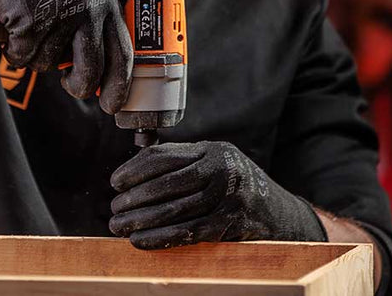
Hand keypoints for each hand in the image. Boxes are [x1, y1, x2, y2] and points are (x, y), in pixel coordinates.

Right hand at [0, 0, 132, 112]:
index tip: (113, 104)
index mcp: (106, 4)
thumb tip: (103, 63)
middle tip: (70, 84)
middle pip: (90, 71)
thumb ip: (98, 16)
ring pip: (48, 63)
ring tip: (35, 24)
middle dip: (78, 86)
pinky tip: (17, 22)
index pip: (122, 55)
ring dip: (37, 54)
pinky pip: (22, 55)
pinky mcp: (29, 20)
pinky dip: (16, 48)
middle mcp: (87, 11)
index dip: (119, 87)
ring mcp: (59, 16)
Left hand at [108, 141, 326, 248]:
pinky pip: (187, 232)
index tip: (115, 182)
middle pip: (166, 184)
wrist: (278, 213)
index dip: (134, 170)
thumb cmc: (234, 185)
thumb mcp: (214, 163)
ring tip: (119, 226)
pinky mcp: (229, 224)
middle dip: (134, 198)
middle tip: (114, 208)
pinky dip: (160, 238)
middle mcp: (222, 170)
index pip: (164, 156)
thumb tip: (133, 170)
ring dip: (141, 220)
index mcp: (212, 150)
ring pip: (174, 210)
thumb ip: (181, 162)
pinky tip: (140, 241)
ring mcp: (228, 198)